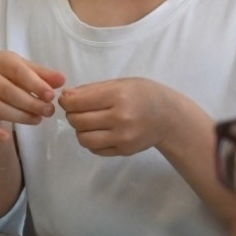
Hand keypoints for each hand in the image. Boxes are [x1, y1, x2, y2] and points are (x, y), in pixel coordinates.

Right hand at [0, 52, 66, 140]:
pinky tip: (6, 138)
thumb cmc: (12, 80)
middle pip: (8, 91)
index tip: (51, 96)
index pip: (18, 72)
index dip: (36, 84)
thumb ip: (44, 76)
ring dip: (20, 116)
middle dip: (31, 103)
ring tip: (38, 120)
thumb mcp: (28, 74)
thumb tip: (61, 80)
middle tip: (49, 111)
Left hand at [59, 77, 174, 156]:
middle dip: (72, 115)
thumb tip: (65, 97)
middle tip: (79, 110)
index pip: (77, 103)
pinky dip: (91, 141)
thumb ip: (91, 90)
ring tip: (88, 122)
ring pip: (83, 138)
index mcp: (118, 96)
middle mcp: (120, 119)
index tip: (68, 100)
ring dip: (80, 130)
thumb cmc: (142, 95)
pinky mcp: (124, 151)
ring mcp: (123, 137)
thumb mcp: (119, 84)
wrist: (169, 117)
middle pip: (77, 121)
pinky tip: (99, 132)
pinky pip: (94, 149)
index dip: (66, 101)